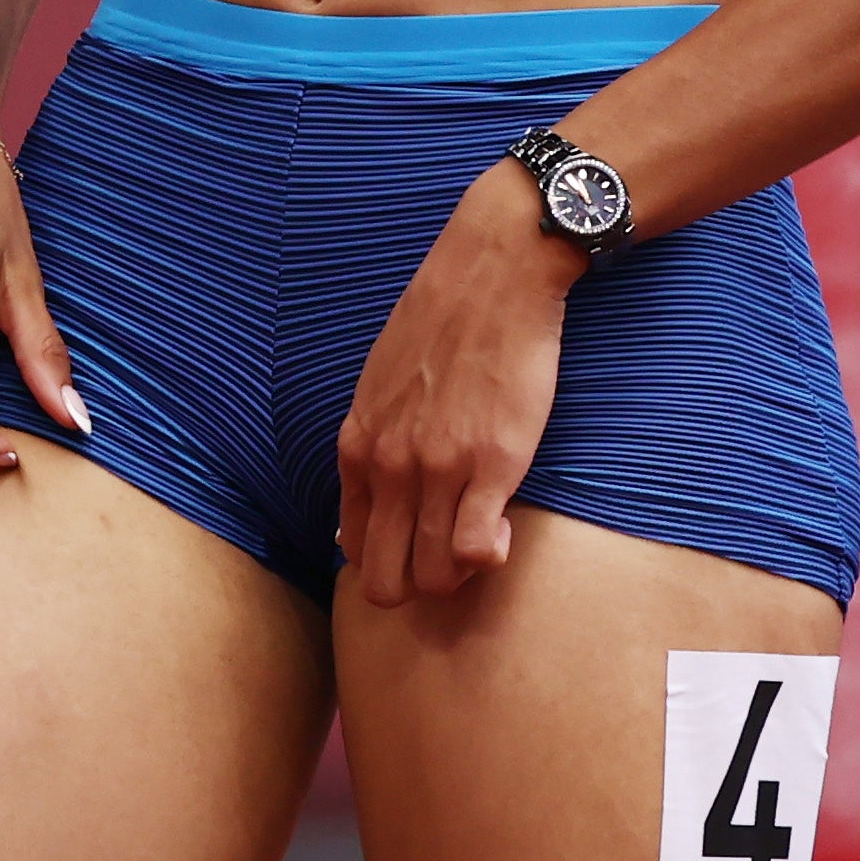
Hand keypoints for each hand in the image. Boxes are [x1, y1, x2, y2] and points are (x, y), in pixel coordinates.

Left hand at [332, 167, 578, 604]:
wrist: (493, 274)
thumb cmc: (442, 322)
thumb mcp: (378, 384)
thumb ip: (370, 443)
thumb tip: (363, 511)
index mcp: (357, 448)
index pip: (356, 551)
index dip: (392, 562)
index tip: (422, 543)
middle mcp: (389, 466)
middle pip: (388, 582)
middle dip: (420, 585)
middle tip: (453, 555)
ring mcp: (438, 468)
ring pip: (435, 577)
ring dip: (460, 574)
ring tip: (483, 536)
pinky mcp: (491, 463)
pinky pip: (477, 552)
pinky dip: (490, 558)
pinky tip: (503, 528)